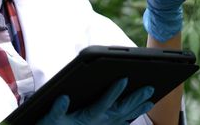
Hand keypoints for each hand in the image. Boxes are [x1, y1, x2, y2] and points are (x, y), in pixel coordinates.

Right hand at [36, 78, 153, 124]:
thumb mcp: (49, 120)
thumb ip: (56, 111)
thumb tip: (63, 98)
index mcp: (87, 118)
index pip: (103, 104)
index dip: (114, 92)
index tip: (124, 79)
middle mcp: (99, 123)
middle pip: (121, 110)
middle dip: (135, 99)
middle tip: (149, 88)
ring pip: (124, 116)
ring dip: (138, 107)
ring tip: (151, 99)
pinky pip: (121, 122)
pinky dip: (131, 115)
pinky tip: (140, 109)